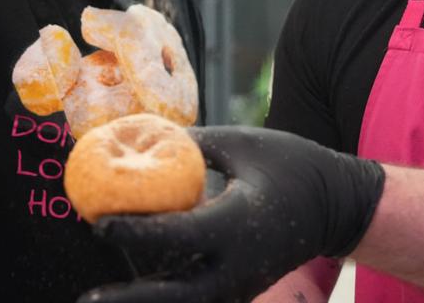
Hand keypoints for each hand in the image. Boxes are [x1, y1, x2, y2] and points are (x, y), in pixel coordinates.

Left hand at [83, 126, 384, 302]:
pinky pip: (197, 301)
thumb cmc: (288, 165)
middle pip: (175, 295)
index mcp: (240, 222)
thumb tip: (138, 138)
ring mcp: (241, 286)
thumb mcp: (243, 143)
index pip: (178, 235)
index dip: (134, 232)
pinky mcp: (240, 293)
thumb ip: (193, 145)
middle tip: (89, 299)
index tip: (98, 223)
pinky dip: (167, 297)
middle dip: (130, 300)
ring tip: (102, 299)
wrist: (335, 206)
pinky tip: (135, 293)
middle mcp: (239, 265)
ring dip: (146, 302)